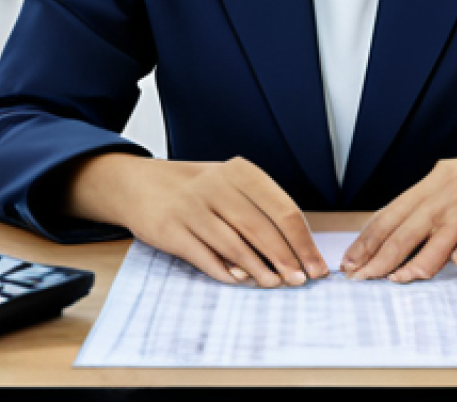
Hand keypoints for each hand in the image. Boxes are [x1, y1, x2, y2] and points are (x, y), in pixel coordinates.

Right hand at [64, 153, 328, 287]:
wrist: (140, 183)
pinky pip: (204, 256)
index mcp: (240, 172)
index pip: (282, 209)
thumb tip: (295, 249)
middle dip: (285, 259)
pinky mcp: (170, 229)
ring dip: (259, 270)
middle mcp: (217, 185)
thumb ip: (258, 209)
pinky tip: (240, 282)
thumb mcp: (230, 185)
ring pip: (234, 244)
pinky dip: (225, 272)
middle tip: (301, 281)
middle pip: (261, 229)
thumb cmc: (198, 189)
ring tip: (276, 285)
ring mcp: (192, 206)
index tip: (316, 265)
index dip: (302, 241)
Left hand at [340, 138, 456, 282]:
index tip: (351, 261)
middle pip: (406, 230)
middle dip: (379, 258)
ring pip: (435, 242)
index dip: (368, 240)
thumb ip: (427, 203)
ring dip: (413, 266)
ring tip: (396, 281)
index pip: (391, 213)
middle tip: (361, 279)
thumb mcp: (453, 181)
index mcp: (434, 181)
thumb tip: (392, 231)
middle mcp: (449, 193)